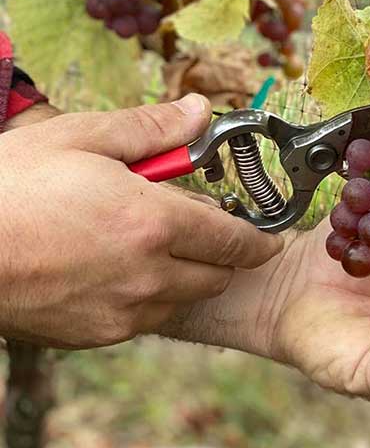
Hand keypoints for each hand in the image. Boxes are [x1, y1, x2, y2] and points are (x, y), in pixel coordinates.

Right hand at [0, 95, 281, 347]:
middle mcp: (149, 276)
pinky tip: (112, 268)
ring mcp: (123, 312)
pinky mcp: (96, 335)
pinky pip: (143, 318)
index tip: (266, 235)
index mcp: (155, 224)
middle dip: (218, 252)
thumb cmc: (11, 188)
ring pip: (183, 298)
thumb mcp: (81, 137)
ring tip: (144, 243)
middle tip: (188, 223)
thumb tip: (200, 112)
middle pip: (217, 274)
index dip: (259, 239)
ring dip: (183, 274)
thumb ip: (152, 129)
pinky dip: (145, 296)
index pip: (237, 241)